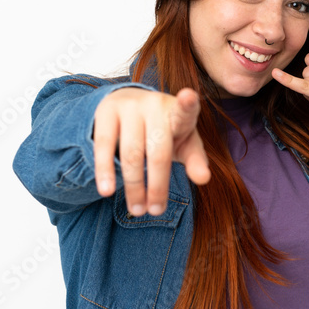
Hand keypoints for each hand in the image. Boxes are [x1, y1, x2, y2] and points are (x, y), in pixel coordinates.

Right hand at [92, 87, 210, 216]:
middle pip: (158, 151)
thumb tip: (204, 179)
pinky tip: (106, 191)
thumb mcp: (184, 143)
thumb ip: (195, 160)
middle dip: (157, 186)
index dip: (187, 103)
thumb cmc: (164, 130)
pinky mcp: (106, 112)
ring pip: (131, 153)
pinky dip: (105, 171)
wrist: (130, 105)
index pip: (186, 109)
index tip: (188, 97)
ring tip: (137, 210)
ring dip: (134, 186)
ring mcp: (129, 106)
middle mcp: (155, 105)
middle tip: (156, 211)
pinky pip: (104, 146)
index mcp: (179, 112)